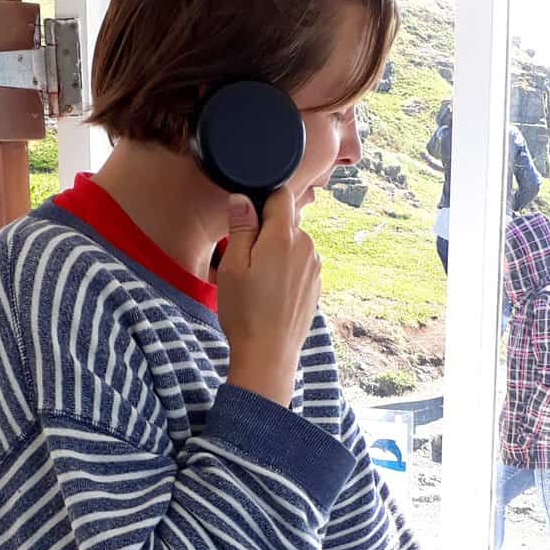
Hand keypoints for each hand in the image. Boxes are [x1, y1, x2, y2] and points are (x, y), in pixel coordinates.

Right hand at [219, 186, 320, 408]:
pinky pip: (299, 264)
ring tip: (258, 282)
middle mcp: (306, 246)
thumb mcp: (232, 266)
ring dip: (277, 252)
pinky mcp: (316, 284)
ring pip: (293, 244)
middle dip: (267, 232)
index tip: (247, 221)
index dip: (261, 201)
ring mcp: (314, 266)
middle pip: (287, 222)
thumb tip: (243, 198)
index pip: (281, 196)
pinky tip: (271, 293)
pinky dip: (286, 271)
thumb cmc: (245, 312)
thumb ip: (241, 227)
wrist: (268, 354)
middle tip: (246, 261)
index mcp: (284, 236)